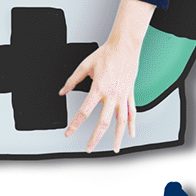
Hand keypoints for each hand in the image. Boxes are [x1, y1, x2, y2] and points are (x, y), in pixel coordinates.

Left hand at [61, 9, 145, 153]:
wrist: (125, 46)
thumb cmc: (107, 54)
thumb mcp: (85, 66)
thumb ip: (72, 80)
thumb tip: (63, 91)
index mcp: (98, 88)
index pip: (84, 112)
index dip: (75, 125)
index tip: (69, 133)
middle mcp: (112, 95)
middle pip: (103, 123)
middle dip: (95, 138)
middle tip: (89, 148)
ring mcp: (122, 96)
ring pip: (121, 122)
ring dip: (117, 137)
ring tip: (114, 148)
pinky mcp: (130, 94)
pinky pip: (132, 113)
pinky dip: (132, 125)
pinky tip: (131, 134)